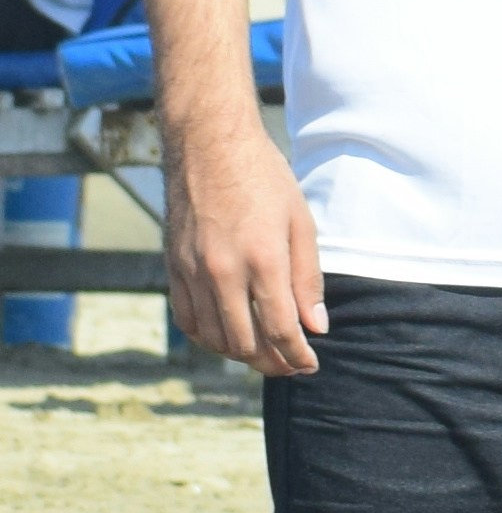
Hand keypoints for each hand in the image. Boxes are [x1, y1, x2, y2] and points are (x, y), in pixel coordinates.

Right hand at [161, 106, 323, 378]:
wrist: (208, 146)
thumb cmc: (264, 179)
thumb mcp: (301, 224)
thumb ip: (308, 279)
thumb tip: (317, 326)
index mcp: (262, 260)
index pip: (281, 329)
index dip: (297, 355)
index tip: (310, 365)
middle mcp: (222, 272)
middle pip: (245, 342)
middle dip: (272, 362)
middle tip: (291, 366)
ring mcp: (192, 272)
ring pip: (214, 337)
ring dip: (240, 354)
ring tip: (265, 355)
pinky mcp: (172, 268)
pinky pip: (188, 319)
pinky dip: (209, 337)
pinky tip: (228, 337)